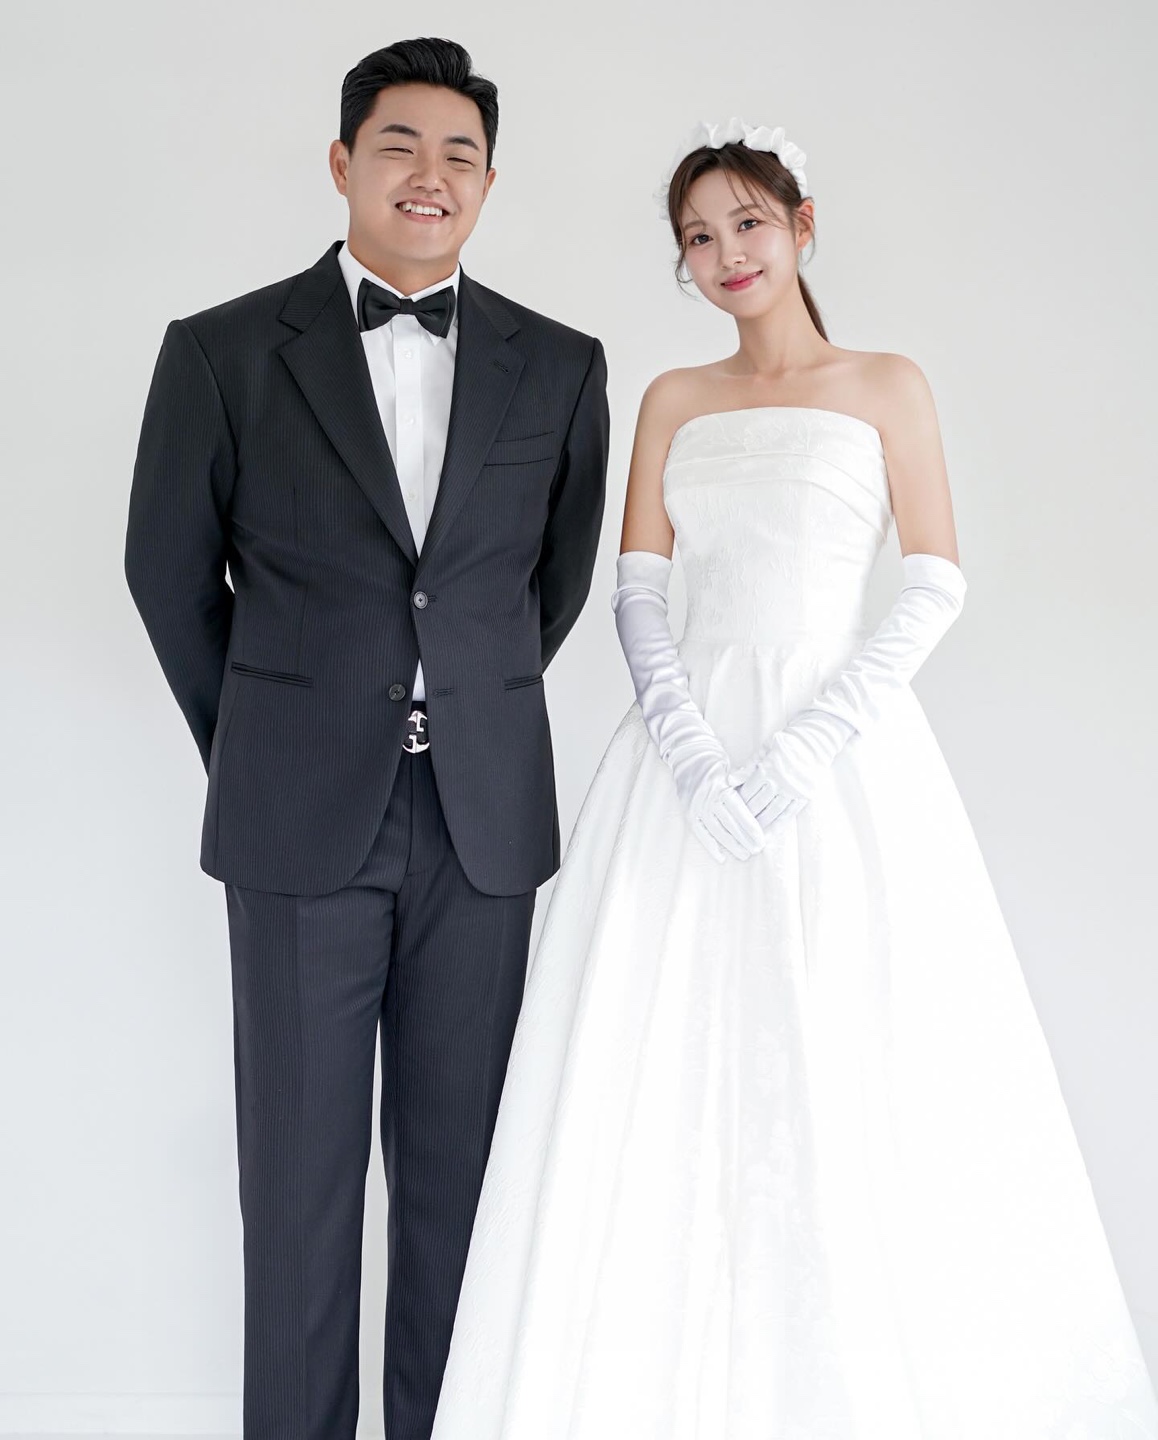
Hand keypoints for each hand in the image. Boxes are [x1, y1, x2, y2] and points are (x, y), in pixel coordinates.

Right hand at [683, 759, 766, 862]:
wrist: (689, 759)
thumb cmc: (717, 767)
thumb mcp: (732, 774)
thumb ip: (743, 792)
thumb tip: (762, 813)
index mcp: (721, 787)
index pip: (739, 811)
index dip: (751, 827)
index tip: (762, 839)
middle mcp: (708, 798)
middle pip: (729, 823)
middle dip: (744, 839)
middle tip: (757, 850)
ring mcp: (697, 807)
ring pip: (716, 830)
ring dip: (731, 845)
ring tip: (744, 855)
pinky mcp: (689, 813)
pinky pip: (701, 833)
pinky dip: (711, 847)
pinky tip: (722, 857)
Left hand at [736, 709, 855, 829]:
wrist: (813, 744)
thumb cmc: (786, 744)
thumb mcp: (764, 750)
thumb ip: (748, 766)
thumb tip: (730, 781)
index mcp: (768, 769)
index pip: (749, 791)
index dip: (739, 801)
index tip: (731, 809)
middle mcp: (780, 782)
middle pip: (758, 804)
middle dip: (746, 815)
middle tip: (737, 825)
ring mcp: (793, 791)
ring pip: (772, 812)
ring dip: (760, 824)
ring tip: (750, 834)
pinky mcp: (804, 797)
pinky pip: (788, 815)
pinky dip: (778, 826)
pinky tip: (769, 834)